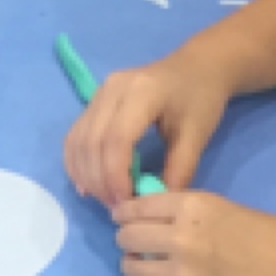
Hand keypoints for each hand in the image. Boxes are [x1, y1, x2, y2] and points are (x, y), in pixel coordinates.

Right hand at [64, 51, 230, 204]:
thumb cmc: (200, 99)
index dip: (116, 177)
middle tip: (118, 209)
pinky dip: (77, 162)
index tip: (128, 206)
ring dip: (86, 175)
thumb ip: (178, 171)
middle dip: (100, 182)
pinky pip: (76, 134)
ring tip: (107, 200)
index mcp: (141, 92)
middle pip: (91, 141)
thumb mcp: (196, 136)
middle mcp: (111, 88)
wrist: (197, 66)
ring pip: (78, 139)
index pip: (116, 139)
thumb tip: (154, 207)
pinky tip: (88, 184)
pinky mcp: (95, 100)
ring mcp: (100, 92)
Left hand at [112, 188, 275, 275]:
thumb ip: (184, 212)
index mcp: (190, 207)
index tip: (121, 216)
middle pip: (128, 238)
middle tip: (132, 243)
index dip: (124, 212)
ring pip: (134, 271)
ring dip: (135, 267)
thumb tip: (153, 218)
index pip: (137, 206)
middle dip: (127, 239)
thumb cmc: (266, 236)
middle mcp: (179, 239)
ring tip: (143, 267)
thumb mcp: (220, 207)